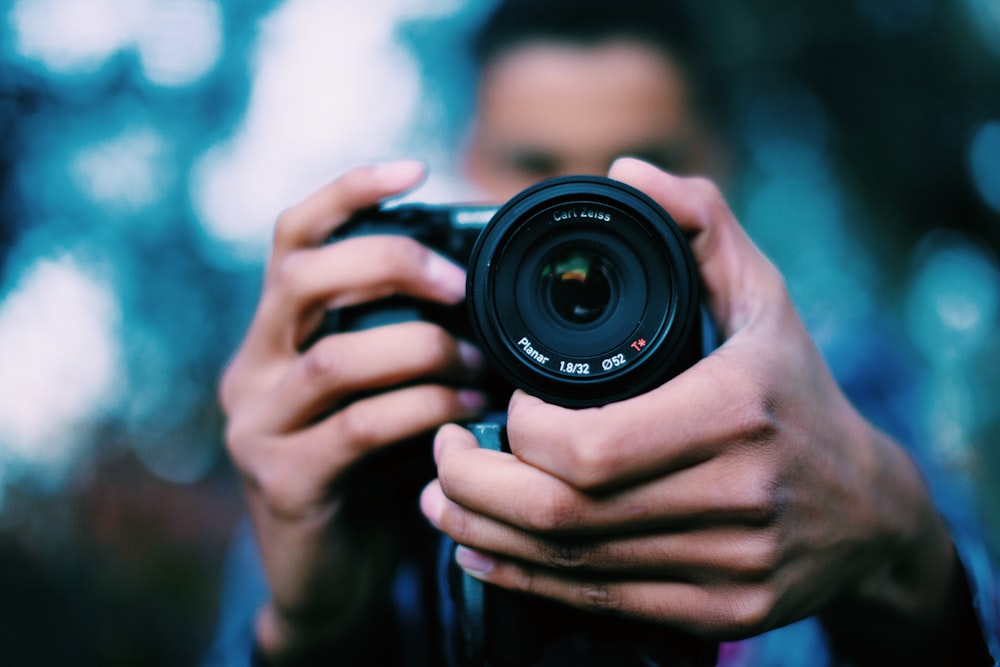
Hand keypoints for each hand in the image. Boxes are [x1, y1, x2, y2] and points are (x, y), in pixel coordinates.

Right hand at [219, 161, 487, 661]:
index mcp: (275, 334)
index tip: (414, 168)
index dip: (348, 193)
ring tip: (478, 361)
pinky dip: (422, 409)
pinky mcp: (285, 482)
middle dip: (392, 265)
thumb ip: (400, 338)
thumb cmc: (369, 468)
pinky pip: (360, 428)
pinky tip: (464, 411)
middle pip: (303, 278)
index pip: (293, 239)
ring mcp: (259, 427)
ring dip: (423, 350)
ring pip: (338, 358)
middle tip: (459, 286)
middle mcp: (253, 369)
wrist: (328, 576)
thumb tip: (480, 282)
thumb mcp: (378, 390)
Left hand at [421, 158, 977, 662]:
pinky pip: (599, 603)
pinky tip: (482, 552)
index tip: (499, 402)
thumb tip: (627, 171)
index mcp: (735, 411)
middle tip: (440, 451)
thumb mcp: (764, 298)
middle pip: (563, 512)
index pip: (586, 444)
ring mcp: (728, 564)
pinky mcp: (721, 610)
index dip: (516, 430)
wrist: (868, 509)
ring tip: (440, 501)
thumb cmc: (799, 392)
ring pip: (570, 564)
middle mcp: (734, 495)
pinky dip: (525, 580)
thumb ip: (700, 223)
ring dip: (483, 533)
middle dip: (474, 486)